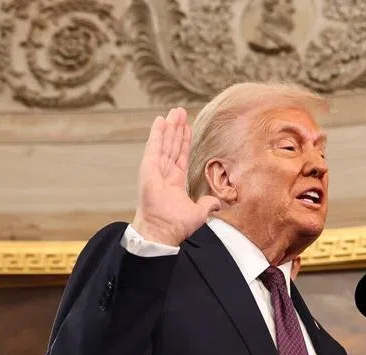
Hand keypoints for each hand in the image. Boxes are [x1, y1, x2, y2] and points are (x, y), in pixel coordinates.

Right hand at [131, 107, 220, 245]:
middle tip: (180, 112)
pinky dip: (157, 133)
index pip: (181, 156)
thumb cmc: (176, 225)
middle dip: (177, 129)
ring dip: (170, 126)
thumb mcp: (199, 213)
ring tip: (175, 111)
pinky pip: (154, 146)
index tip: (187, 127)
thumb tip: (216, 203)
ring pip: (165, 142)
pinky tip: (161, 120)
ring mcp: (156, 169)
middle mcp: (164, 173)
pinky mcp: (148, 168)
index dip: (184, 141)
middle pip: (173, 145)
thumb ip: (207, 204)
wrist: (163, 230)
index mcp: (175, 181)